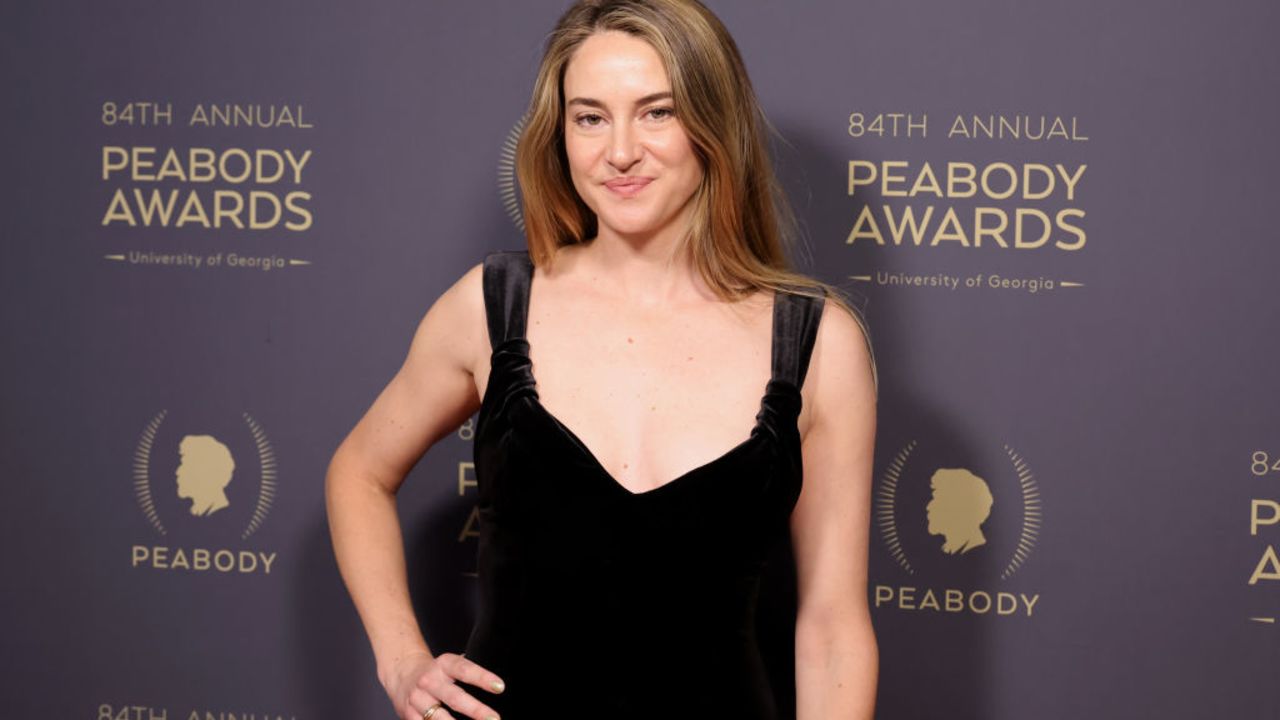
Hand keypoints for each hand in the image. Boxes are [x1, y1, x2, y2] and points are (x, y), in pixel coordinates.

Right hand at [384, 651, 505, 719]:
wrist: (402, 674)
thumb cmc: (437, 672)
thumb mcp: (450, 664)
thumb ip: (468, 671)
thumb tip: (497, 685)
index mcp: (443, 665)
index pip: (465, 670)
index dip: (482, 678)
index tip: (500, 687)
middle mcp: (429, 681)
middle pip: (455, 697)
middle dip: (476, 710)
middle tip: (495, 719)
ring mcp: (418, 699)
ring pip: (439, 717)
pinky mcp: (409, 715)